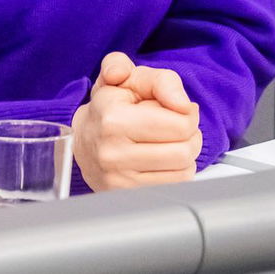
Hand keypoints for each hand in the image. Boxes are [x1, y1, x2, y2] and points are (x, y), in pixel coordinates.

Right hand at [71, 52, 202, 190]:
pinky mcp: (126, 195)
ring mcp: (118, 179)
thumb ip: (162, 81)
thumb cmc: (112, 104)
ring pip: (182, 171)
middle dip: (191, 136)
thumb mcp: (133, 78)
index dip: (189, 115)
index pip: (180, 125)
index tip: (180, 110)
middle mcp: (112, 153)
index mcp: (113, 119)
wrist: (83, 138)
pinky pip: (173, 187)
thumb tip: (182, 104)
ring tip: (171, 142)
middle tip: (180, 127)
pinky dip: (177, 172)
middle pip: (184, 151)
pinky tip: (164, 160)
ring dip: (186, 155)